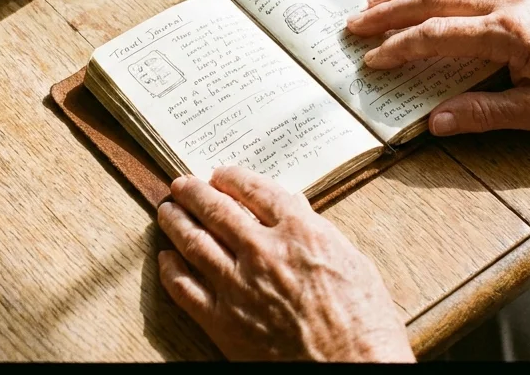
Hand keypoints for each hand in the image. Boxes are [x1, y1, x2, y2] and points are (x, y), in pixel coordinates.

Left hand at [156, 167, 413, 361]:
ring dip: (175, 221)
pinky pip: (184, 288)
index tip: (220, 174)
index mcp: (300, 232)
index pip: (256, 190)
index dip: (232, 178)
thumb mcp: (353, 261)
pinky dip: (170, 269)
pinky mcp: (223, 322)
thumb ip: (317, 232)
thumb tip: (294, 210)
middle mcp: (263, 252)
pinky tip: (165, 259)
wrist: (353, 369)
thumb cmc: (363, 322)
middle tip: (182, 185)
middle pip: (216, 209)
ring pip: (193, 242)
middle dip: (194, 192)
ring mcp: (239, 286)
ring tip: (167, 211)